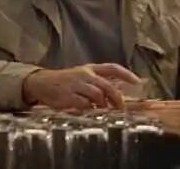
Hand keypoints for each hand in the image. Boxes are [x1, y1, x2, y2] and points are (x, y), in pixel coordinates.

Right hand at [23, 63, 140, 109]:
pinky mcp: (67, 96)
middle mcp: (85, 74)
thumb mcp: (83, 76)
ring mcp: (76, 84)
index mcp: (91, 68)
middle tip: (121, 108)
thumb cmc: (66, 81)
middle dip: (117, 98)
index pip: (112, 68)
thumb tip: (118, 90)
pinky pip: (83, 104)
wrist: (41, 83)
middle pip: (107, 85)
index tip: (137, 82)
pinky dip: (90, 109)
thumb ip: (99, 82)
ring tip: (105, 111)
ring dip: (104, 104)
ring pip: (97, 94)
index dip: (126, 74)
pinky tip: (90, 112)